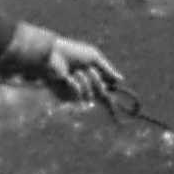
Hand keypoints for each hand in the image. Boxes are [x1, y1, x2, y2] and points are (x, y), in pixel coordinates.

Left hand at [4, 24, 124, 107]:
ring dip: (86, 82)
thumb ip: (107, 69)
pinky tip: (67, 78)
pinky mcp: (65, 97)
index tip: (118, 121)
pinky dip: (76, 86)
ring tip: (76, 72)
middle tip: (90, 71)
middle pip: (102, 96)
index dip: (112, 107)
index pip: (105, 95)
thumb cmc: (71, 52)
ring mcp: (75, 94)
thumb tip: (121, 80)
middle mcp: (85, 88)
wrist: (52, 55)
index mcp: (93, 78)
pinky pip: (78, 97)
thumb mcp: (93, 57)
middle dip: (97, 83)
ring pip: (90, 97)